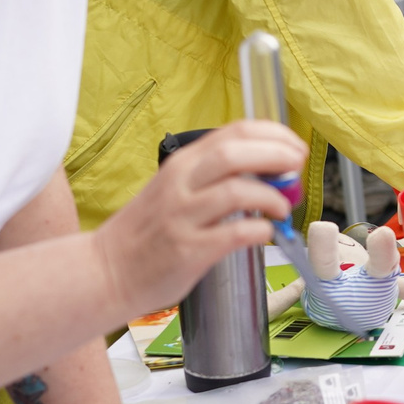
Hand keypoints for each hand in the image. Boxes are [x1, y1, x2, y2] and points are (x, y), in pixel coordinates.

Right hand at [94, 119, 306, 315]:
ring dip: (272, 197)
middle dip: (278, 156)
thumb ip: (214, 176)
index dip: (274, 135)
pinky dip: (260, 230)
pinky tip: (265, 232)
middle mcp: (181, 185)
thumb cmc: (147, 231)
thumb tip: (271, 171)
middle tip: (297, 170)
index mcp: (182, 164)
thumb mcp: (174, 188)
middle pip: (238, 153)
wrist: (106, 271)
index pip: (235, 131)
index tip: (295, 147)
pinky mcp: (188, 250)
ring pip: (238, 190)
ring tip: (282, 209)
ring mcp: (182, 217)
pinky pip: (235, 233)